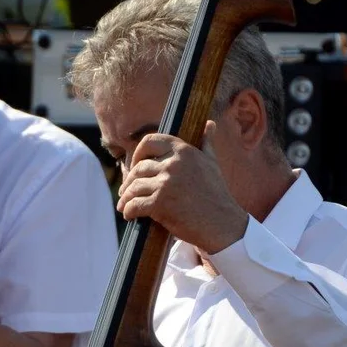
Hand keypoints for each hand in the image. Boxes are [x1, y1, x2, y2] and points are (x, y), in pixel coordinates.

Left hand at [117, 120, 247, 254]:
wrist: (222, 223)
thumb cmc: (216, 194)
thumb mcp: (212, 163)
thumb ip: (207, 142)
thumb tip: (210, 123)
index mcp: (184, 151)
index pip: (149, 141)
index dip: (138, 153)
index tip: (135, 164)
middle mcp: (173, 164)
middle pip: (139, 168)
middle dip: (129, 180)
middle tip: (126, 191)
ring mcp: (166, 183)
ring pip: (134, 187)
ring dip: (126, 197)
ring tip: (124, 204)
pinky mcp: (160, 204)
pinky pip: (135, 204)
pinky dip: (129, 210)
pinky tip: (129, 215)